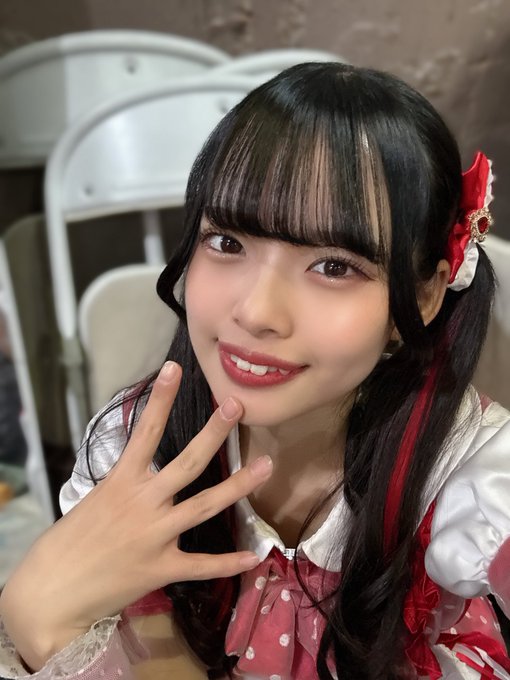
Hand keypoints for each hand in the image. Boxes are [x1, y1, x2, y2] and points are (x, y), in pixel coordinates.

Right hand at [0, 361, 271, 669]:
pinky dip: (228, 562)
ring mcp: (156, 535)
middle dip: (214, 433)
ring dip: (237, 486)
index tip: (175, 368)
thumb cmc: (69, 541)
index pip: (144, 431)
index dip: (160, 399)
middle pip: (187, 463)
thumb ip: (125, 483)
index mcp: (121, 482)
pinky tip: (253, 557)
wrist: (52, 592)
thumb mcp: (94, 499)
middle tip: (236, 406)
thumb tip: (144, 466)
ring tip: (266, 466)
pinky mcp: (162, 567)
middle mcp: (143, 503)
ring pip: (204, 505)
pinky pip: (202, 565)